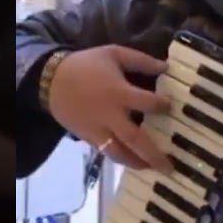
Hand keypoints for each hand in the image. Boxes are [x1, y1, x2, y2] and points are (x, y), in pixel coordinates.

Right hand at [47, 45, 173, 171]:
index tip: (171, 107)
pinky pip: (107, 153)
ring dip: (137, 163)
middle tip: (170, 167)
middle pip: (135, 140)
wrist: (50, 80)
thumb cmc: (86, 65)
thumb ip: (141, 61)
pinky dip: (121, 159)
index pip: (147, 103)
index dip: (162, 106)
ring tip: (152, 169)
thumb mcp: (114, 53)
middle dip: (153, 154)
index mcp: (118, 92)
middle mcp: (110, 115)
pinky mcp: (88, 138)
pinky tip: (132, 161)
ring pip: (119, 153)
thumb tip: (166, 67)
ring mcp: (98, 130)